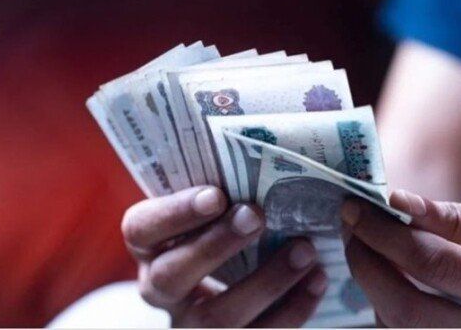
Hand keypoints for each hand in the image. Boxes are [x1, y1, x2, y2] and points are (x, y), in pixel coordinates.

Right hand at [121, 186, 327, 326]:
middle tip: (258, 215)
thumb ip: (222, 191)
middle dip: (217, 246)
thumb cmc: (219, 233)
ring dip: (266, 282)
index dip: (175, 213)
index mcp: (149, 246)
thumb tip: (272, 148)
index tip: (216, 194)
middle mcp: (160, 288)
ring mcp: (190, 325)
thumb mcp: (208, 215)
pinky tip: (318, 280)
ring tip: (305, 249)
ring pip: (217, 317)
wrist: (218, 300)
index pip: (142, 228)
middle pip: (173, 276)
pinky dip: (293, 310)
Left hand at [342, 191, 460, 326]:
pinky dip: (390, 307)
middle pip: (405, 310)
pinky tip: (392, 276)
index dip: (385, 233)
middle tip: (351, 225)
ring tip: (368, 244)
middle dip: (364, 263)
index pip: (433, 264)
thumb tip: (400, 203)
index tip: (358, 206)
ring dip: (372, 286)